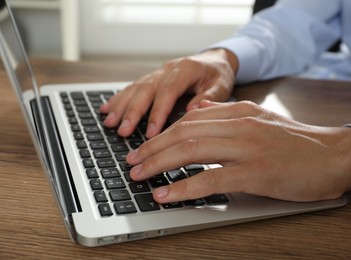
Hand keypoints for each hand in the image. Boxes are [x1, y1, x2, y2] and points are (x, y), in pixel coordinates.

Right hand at [100, 49, 237, 137]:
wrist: (216, 60)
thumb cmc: (219, 75)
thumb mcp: (222, 86)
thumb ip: (209, 98)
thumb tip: (192, 111)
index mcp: (186, 69)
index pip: (168, 91)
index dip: (157, 112)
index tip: (150, 133)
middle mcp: (168, 69)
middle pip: (146, 89)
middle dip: (132, 111)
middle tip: (122, 131)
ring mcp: (158, 72)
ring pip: (136, 88)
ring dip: (121, 105)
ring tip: (109, 122)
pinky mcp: (153, 78)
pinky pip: (133, 87)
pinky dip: (119, 99)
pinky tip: (106, 109)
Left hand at [127, 100, 350, 203]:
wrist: (332, 154)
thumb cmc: (295, 142)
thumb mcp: (258, 118)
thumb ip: (226, 113)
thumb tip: (195, 110)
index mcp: (237, 113)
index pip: (187, 121)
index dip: (159, 134)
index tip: (142, 148)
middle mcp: (238, 125)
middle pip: (182, 134)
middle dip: (151, 149)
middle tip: (131, 163)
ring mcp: (246, 148)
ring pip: (191, 151)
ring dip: (159, 165)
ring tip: (139, 176)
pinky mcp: (255, 172)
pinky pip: (210, 179)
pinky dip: (183, 187)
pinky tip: (166, 194)